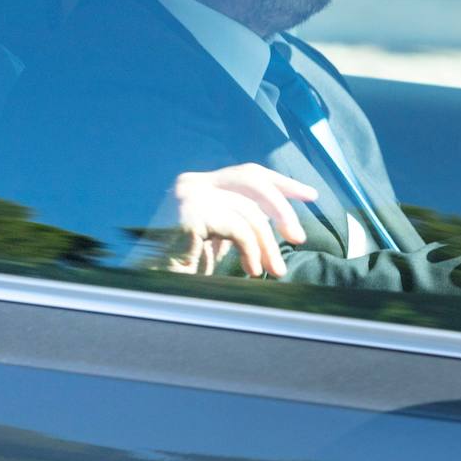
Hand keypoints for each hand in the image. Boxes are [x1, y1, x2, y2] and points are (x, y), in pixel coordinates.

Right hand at [168, 163, 317, 277]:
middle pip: (252, 180)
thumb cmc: (184, 268)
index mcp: (200, 184)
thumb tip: (285, 222)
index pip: (249, 173)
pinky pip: (238, 228)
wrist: (149, 288)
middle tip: (299, 237)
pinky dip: (251, 251)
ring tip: (275, 271)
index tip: (311, 195)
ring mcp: (190, 195)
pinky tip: (251, 271)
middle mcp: (193, 182)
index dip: (283, 183)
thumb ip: (239, 222)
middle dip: (282, 207)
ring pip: (249, 210)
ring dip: (268, 245)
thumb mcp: (218, 238)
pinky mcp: (191, 213)